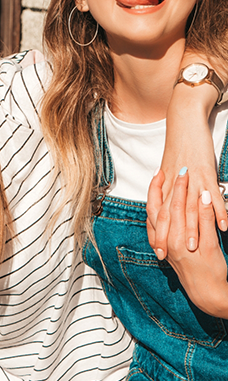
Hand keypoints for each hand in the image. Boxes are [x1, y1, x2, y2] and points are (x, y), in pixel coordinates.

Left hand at [147, 78, 227, 258]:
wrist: (184, 123)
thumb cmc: (177, 147)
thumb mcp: (169, 169)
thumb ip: (168, 188)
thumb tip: (167, 205)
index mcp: (164, 185)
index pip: (159, 214)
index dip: (159, 232)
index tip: (159, 251)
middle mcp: (175, 185)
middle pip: (172, 216)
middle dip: (173, 237)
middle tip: (175, 257)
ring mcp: (190, 180)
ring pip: (191, 209)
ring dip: (194, 229)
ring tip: (198, 249)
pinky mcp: (205, 172)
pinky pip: (213, 195)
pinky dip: (219, 211)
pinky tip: (224, 227)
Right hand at [157, 169, 227, 318]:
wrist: (205, 291)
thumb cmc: (191, 268)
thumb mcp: (173, 248)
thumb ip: (169, 229)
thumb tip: (168, 210)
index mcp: (161, 238)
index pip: (153, 209)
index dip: (154, 189)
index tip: (158, 173)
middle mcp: (170, 240)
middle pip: (167, 207)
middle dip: (171, 185)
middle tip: (176, 167)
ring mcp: (186, 244)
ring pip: (182, 213)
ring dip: (184, 192)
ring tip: (188, 174)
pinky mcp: (205, 247)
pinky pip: (203, 224)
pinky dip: (204, 208)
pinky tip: (206, 194)